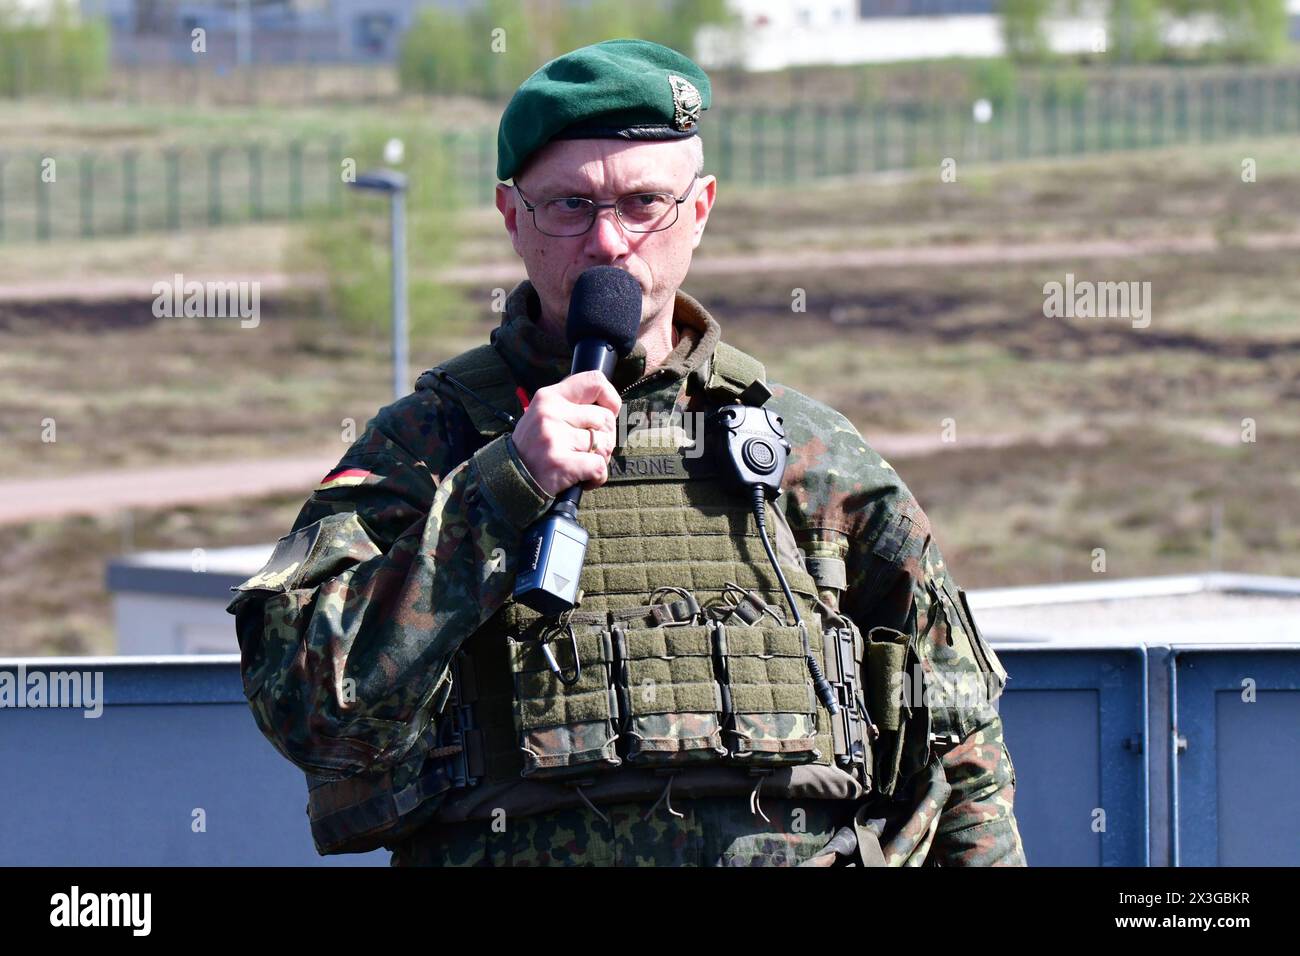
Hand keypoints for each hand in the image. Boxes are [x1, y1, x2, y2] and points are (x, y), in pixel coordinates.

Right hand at [511, 370, 620, 495]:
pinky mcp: (560, 462)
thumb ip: (572, 406)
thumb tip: (611, 408)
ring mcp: (554, 437)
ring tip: (580, 463)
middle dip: (605, 438)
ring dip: (600, 458)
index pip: (594, 381)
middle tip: (587, 449)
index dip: (610, 398)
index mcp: (548, 397)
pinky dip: (597, 477)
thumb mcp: (545, 416)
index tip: (608, 413)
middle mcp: (550, 413)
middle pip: (605, 418)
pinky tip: (582, 478)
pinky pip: (599, 466)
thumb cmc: (535, 448)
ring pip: (605, 444)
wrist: (509, 481)